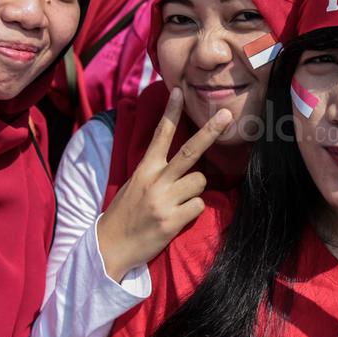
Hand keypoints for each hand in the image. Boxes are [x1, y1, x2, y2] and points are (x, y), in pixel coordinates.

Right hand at [94, 89, 231, 281]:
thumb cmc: (127, 213)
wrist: (110, 246)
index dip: (170, 112)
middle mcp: (155, 181)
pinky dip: (192, 211)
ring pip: (200, 182)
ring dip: (195, 190)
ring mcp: (163, 201)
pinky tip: (176, 218)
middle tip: (227, 115)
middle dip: (211, 132)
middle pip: (190, 152)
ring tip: (176, 202)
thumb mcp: (136, 184)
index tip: (178, 90)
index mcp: (145, 169)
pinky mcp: (171, 221)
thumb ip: (157, 170)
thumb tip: (187, 161)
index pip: (160, 135)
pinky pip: (198, 206)